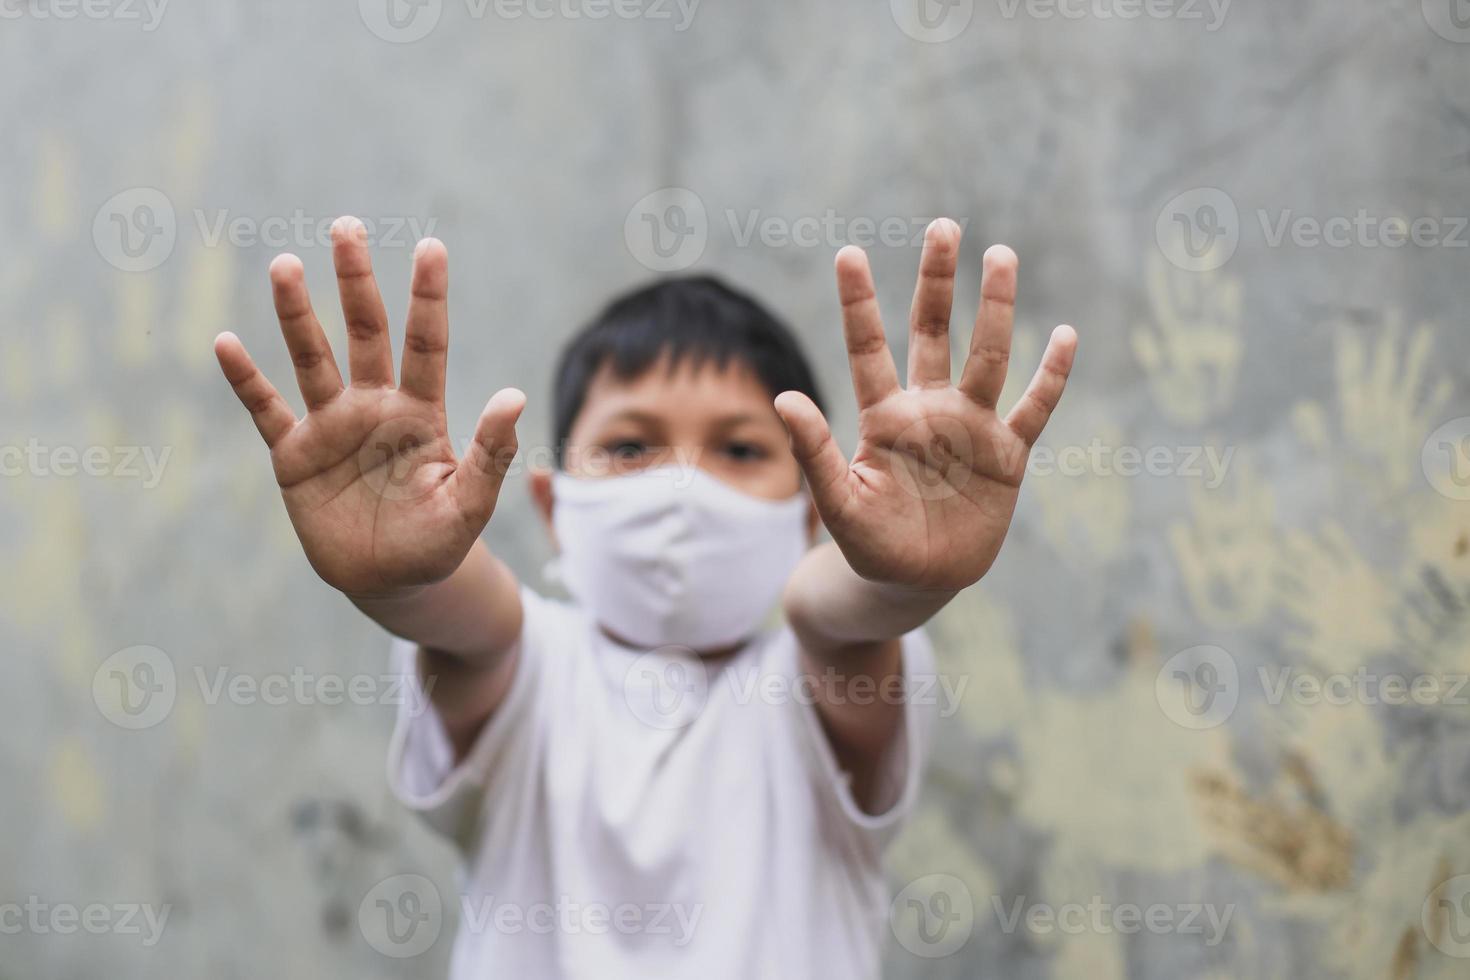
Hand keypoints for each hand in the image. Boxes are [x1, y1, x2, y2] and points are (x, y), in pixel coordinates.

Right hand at [214, 219, 523, 596]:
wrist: (392, 582)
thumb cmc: (438, 542)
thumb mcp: (470, 504)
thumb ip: (491, 454)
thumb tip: (514, 396)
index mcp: (421, 414)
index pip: (427, 343)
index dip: (428, 297)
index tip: (432, 247)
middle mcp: (374, 407)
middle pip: (365, 332)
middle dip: (356, 281)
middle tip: (347, 226)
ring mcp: (331, 427)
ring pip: (312, 357)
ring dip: (297, 314)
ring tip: (286, 264)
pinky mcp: (295, 455)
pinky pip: (265, 410)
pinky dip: (246, 380)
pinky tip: (226, 343)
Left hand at [773, 219, 1075, 591]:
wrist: (916, 582)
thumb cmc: (870, 543)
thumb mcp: (838, 501)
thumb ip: (815, 452)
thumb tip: (783, 399)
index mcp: (884, 416)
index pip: (869, 348)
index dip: (859, 303)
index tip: (847, 253)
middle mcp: (929, 409)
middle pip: (934, 332)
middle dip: (937, 281)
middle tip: (943, 226)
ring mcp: (970, 428)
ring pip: (987, 357)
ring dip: (995, 308)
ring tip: (999, 255)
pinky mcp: (1006, 456)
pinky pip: (1033, 409)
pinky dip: (1051, 376)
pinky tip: (1064, 335)